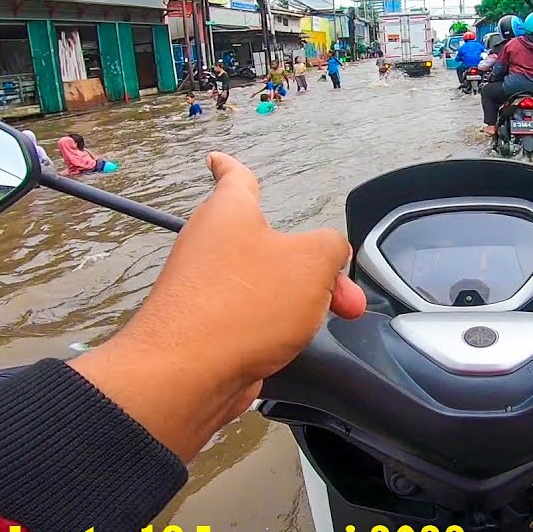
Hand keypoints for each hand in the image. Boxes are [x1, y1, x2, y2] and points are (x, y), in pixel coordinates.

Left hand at [71, 153, 365, 460]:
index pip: (233, 178)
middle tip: (345, 292)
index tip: (216, 158)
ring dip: (302, 299)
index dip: (230, 166)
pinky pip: (252, 317)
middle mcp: (212, 244)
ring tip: (331, 318)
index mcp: (229, 213)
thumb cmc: (246, 304)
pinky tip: (296, 344)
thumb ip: (332, 248)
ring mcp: (206, 288)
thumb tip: (330, 257)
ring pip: (264, 283)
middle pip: (269, 242)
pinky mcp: (206, 328)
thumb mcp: (313, 262)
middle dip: (314, 265)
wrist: (187, 373)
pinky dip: (277, 327)